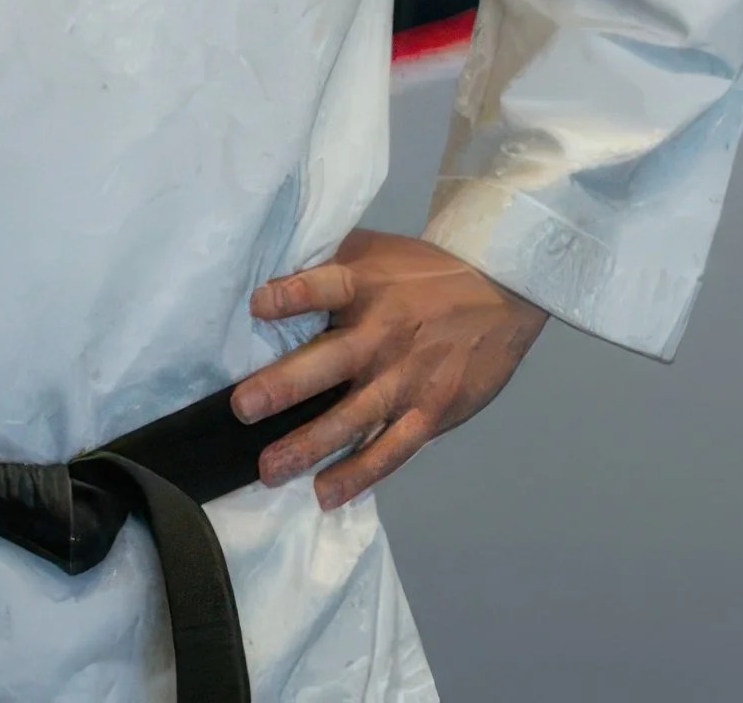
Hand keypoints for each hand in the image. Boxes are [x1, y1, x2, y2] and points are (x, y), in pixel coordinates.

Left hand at [230, 229, 546, 510]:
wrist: (499, 292)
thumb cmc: (423, 271)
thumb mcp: (375, 250)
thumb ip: (330, 264)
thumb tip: (271, 274)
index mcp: (366, 287)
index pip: (325, 286)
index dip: (293, 295)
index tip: (258, 306)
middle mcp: (382, 335)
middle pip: (329, 362)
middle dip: (283, 386)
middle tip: (243, 409)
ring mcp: (406, 380)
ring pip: (352, 418)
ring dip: (309, 445)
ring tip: (269, 470)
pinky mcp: (430, 413)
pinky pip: (390, 450)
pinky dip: (359, 474)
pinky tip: (325, 493)